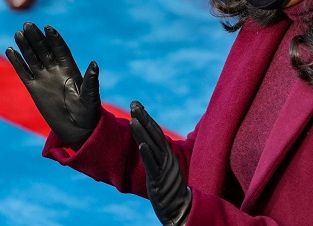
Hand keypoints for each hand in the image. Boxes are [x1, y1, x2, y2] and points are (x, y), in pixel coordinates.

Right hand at [6, 22, 100, 148]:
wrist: (77, 129)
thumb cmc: (88, 112)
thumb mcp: (90, 96)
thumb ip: (90, 80)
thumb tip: (94, 63)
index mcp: (70, 69)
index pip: (61, 50)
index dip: (55, 39)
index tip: (48, 28)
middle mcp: (56, 71)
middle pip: (44, 50)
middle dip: (37, 38)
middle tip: (28, 24)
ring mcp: (44, 78)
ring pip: (33, 58)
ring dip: (26, 46)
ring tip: (18, 32)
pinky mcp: (34, 89)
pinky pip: (24, 73)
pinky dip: (17, 62)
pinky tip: (10, 50)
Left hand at [129, 101, 190, 225]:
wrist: (180, 209)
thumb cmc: (169, 190)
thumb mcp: (163, 169)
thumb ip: (157, 155)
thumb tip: (148, 143)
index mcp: (167, 154)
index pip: (156, 131)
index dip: (146, 117)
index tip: (136, 104)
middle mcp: (167, 157)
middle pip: (154, 134)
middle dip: (143, 118)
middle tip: (133, 104)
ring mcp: (164, 168)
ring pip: (152, 146)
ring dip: (142, 132)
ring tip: (133, 119)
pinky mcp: (159, 180)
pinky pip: (153, 164)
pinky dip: (147, 153)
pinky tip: (140, 144)